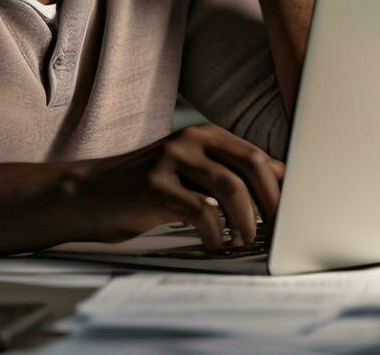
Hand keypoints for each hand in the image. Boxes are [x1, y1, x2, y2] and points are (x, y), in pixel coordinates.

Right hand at [76, 123, 285, 247]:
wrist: (87, 195)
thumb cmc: (145, 191)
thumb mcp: (190, 176)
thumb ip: (227, 178)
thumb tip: (277, 192)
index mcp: (206, 135)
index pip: (258, 156)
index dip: (281, 187)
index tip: (292, 215)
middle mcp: (192, 140)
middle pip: (251, 165)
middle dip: (273, 201)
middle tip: (280, 231)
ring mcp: (172, 159)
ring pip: (230, 186)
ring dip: (247, 219)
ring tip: (247, 240)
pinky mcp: (154, 184)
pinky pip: (199, 208)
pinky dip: (215, 230)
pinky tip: (216, 243)